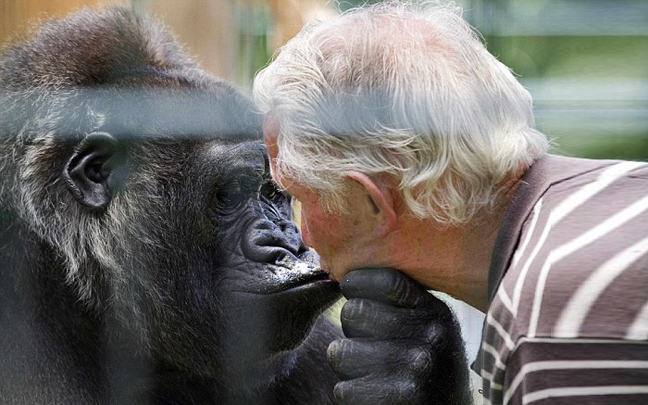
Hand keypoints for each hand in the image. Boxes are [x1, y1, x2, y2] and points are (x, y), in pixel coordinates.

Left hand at [327, 268, 471, 404]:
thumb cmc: (430, 370)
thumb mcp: (429, 328)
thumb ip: (399, 301)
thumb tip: (346, 274)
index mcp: (435, 311)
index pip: (383, 280)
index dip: (357, 285)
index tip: (357, 296)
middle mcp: (431, 335)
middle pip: (353, 312)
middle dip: (352, 332)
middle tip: (371, 347)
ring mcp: (417, 368)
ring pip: (341, 352)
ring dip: (348, 367)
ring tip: (374, 374)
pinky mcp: (401, 399)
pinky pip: (343, 390)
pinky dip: (352, 396)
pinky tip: (375, 395)